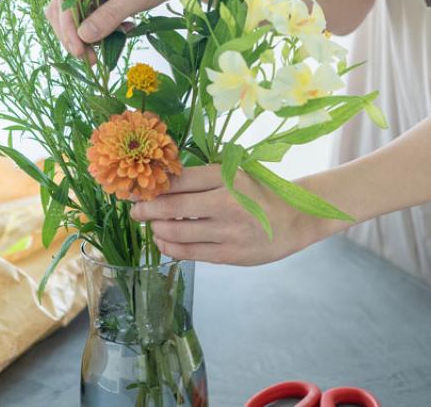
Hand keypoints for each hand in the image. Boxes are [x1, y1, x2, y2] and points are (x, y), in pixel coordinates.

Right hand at [45, 0, 203, 64]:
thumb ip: (110, 16)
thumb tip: (83, 37)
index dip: (68, 27)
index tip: (79, 51)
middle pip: (66, 7)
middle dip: (76, 35)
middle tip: (91, 59)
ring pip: (79, 14)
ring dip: (90, 34)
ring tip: (108, 48)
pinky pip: (95, 15)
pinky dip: (105, 27)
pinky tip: (125, 30)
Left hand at [127, 165, 316, 265]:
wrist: (295, 219)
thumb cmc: (259, 193)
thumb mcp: (235, 174)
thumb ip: (203, 178)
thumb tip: (161, 183)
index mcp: (227, 176)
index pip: (180, 179)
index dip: (154, 184)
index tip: (138, 187)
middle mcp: (226, 202)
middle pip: (172, 207)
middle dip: (146, 209)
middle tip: (135, 210)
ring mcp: (227, 231)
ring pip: (177, 232)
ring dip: (157, 229)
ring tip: (152, 226)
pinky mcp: (228, 254)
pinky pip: (189, 252)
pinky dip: (170, 246)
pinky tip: (164, 241)